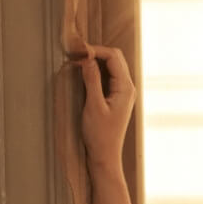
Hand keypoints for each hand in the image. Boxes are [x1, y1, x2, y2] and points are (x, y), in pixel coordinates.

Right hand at [73, 44, 135, 168]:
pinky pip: (107, 75)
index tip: (76, 51)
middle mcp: (127, 88)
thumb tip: (87, 59)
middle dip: (95, 52)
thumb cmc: (100, 134)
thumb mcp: (93, 105)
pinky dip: (95, 69)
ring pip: (111, 65)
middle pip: (114, 58)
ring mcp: (122, 92)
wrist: (105, 153)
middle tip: (74, 53)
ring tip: (75, 60)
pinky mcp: (115, 96)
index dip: (95, 50)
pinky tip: (81, 71)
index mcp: (125, 88)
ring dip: (94, 60)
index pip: (113, 57)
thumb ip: (92, 80)